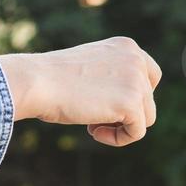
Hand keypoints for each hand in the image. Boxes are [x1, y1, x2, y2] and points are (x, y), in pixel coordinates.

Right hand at [0, 37, 162, 146]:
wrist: (35, 81)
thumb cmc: (51, 78)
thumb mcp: (90, 68)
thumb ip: (112, 77)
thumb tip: (128, 104)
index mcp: (126, 46)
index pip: (150, 76)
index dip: (133, 96)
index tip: (108, 103)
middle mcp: (136, 59)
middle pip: (148, 100)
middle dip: (125, 113)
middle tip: (96, 115)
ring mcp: (136, 81)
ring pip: (146, 118)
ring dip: (120, 126)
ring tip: (90, 124)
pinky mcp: (132, 103)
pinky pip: (137, 132)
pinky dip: (117, 139)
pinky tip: (92, 131)